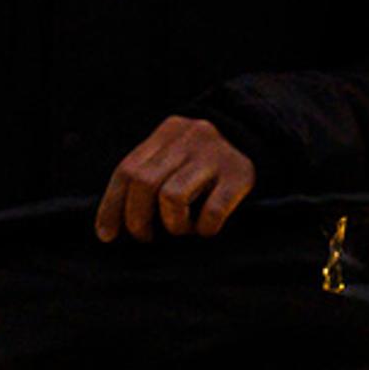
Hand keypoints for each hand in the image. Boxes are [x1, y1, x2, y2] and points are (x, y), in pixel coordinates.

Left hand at [93, 116, 258, 242]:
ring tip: (181, 228)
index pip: (127, 169)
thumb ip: (150, 172)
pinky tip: (206, 230)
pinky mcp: (239, 175)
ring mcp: (214, 156)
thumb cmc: (206, 158)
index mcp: (166, 133)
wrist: (261, 135)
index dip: (111, 206)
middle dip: (137, 219)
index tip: (107, 235)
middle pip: (144, 183)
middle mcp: (188, 140)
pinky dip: (203, 229)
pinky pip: (211, 212)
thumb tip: (113, 223)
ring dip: (172, 224)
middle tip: (145, 236)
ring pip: (172, 197)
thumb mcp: (177, 152)